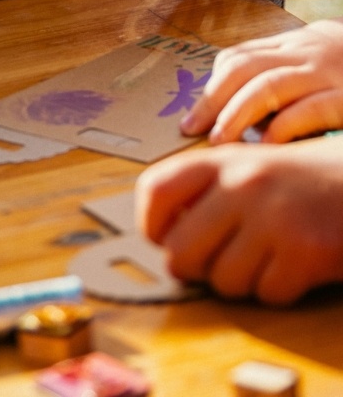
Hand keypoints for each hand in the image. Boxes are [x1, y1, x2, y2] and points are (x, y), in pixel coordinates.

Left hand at [136, 137, 342, 303]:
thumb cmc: (298, 180)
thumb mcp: (246, 164)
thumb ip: (205, 188)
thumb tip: (161, 231)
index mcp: (221, 160)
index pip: (155, 190)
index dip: (150, 224)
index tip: (161, 239)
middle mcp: (241, 185)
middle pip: (180, 252)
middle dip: (194, 269)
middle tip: (216, 261)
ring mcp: (272, 217)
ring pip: (223, 281)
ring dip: (240, 281)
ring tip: (262, 257)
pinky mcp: (304, 251)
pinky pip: (266, 294)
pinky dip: (276, 289)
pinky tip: (290, 265)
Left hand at [181, 19, 342, 142]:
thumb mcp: (314, 66)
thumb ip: (279, 80)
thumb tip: (235, 117)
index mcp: (292, 46)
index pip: (238, 58)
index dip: (211, 88)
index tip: (191, 121)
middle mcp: (305, 53)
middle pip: (244, 69)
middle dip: (213, 101)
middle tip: (192, 131)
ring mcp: (328, 72)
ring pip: (268, 85)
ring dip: (237, 115)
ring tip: (219, 142)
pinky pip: (309, 109)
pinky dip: (283, 128)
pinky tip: (266, 148)